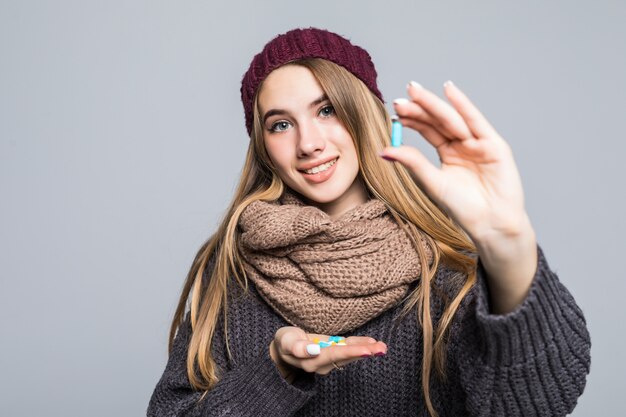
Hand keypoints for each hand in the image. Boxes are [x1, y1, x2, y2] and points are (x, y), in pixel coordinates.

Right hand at [269, 326, 386, 381]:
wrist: (282, 349)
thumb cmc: (283, 343)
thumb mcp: (285, 341)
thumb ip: (296, 346)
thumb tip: (313, 350)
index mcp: (312, 361)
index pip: (335, 355)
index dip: (351, 352)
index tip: (368, 350)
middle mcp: (323, 363)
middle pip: (346, 357)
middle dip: (364, 352)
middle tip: (382, 348)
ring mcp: (329, 359)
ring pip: (349, 354)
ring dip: (366, 350)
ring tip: (382, 346)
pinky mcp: (332, 352)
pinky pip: (347, 349)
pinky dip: (359, 345)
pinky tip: (371, 343)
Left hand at [382, 81, 529, 244]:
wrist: (491, 224)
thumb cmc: (463, 207)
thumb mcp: (433, 182)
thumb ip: (413, 163)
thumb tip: (383, 150)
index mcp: (448, 153)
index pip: (428, 130)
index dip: (412, 119)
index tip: (394, 110)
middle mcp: (463, 144)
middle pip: (438, 121)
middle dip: (419, 108)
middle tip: (400, 99)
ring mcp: (479, 143)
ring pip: (452, 118)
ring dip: (434, 104)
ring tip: (415, 91)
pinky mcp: (494, 144)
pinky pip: (476, 121)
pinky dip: (463, 105)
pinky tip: (449, 89)